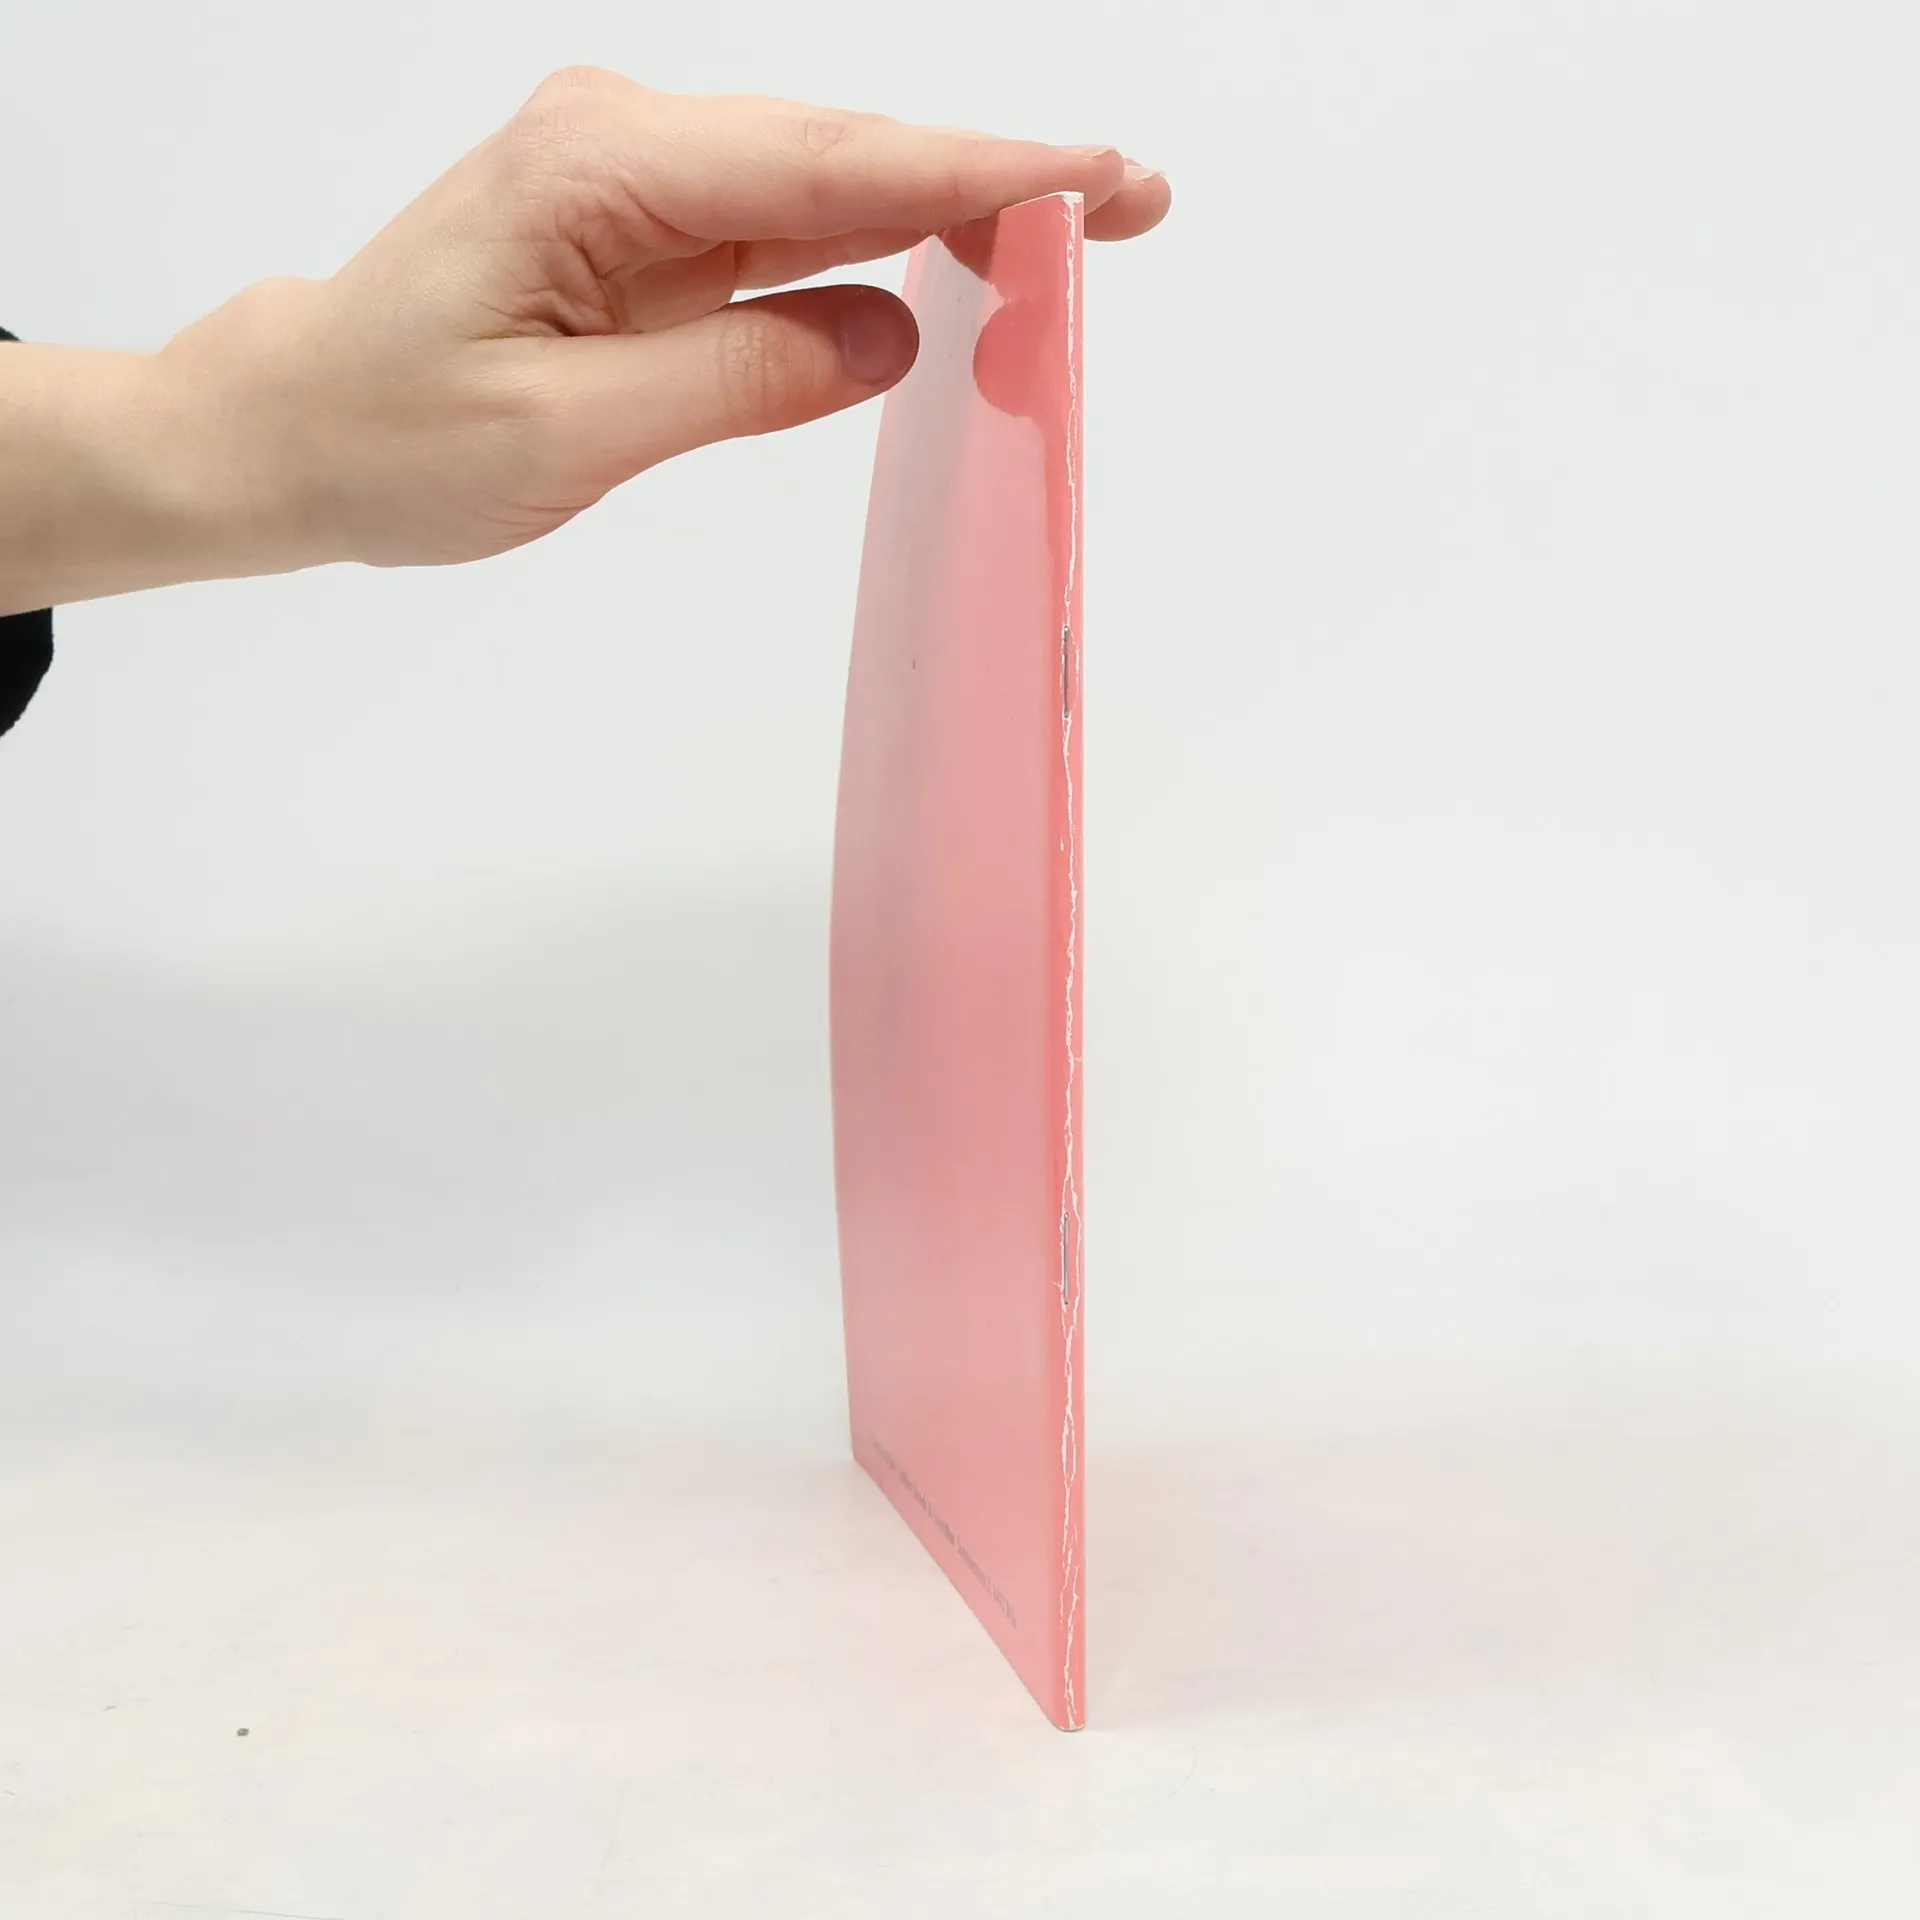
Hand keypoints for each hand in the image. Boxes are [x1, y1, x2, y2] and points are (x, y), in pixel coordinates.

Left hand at [187, 73, 1167, 570]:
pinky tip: (954, 257)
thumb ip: (735, 377)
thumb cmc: (395, 436)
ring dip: (950, 207)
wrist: (299, 426)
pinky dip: (879, 240)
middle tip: (1132, 199)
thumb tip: (886, 333)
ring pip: (830, 181)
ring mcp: (638, 177)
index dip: (980, 176)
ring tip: (1073, 234)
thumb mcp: (566, 435)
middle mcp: (626, 143)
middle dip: (997, 176)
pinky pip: (789, 222)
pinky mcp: (646, 224)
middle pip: (850, 152)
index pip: (833, 168)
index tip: (1096, 177)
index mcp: (602, 174)